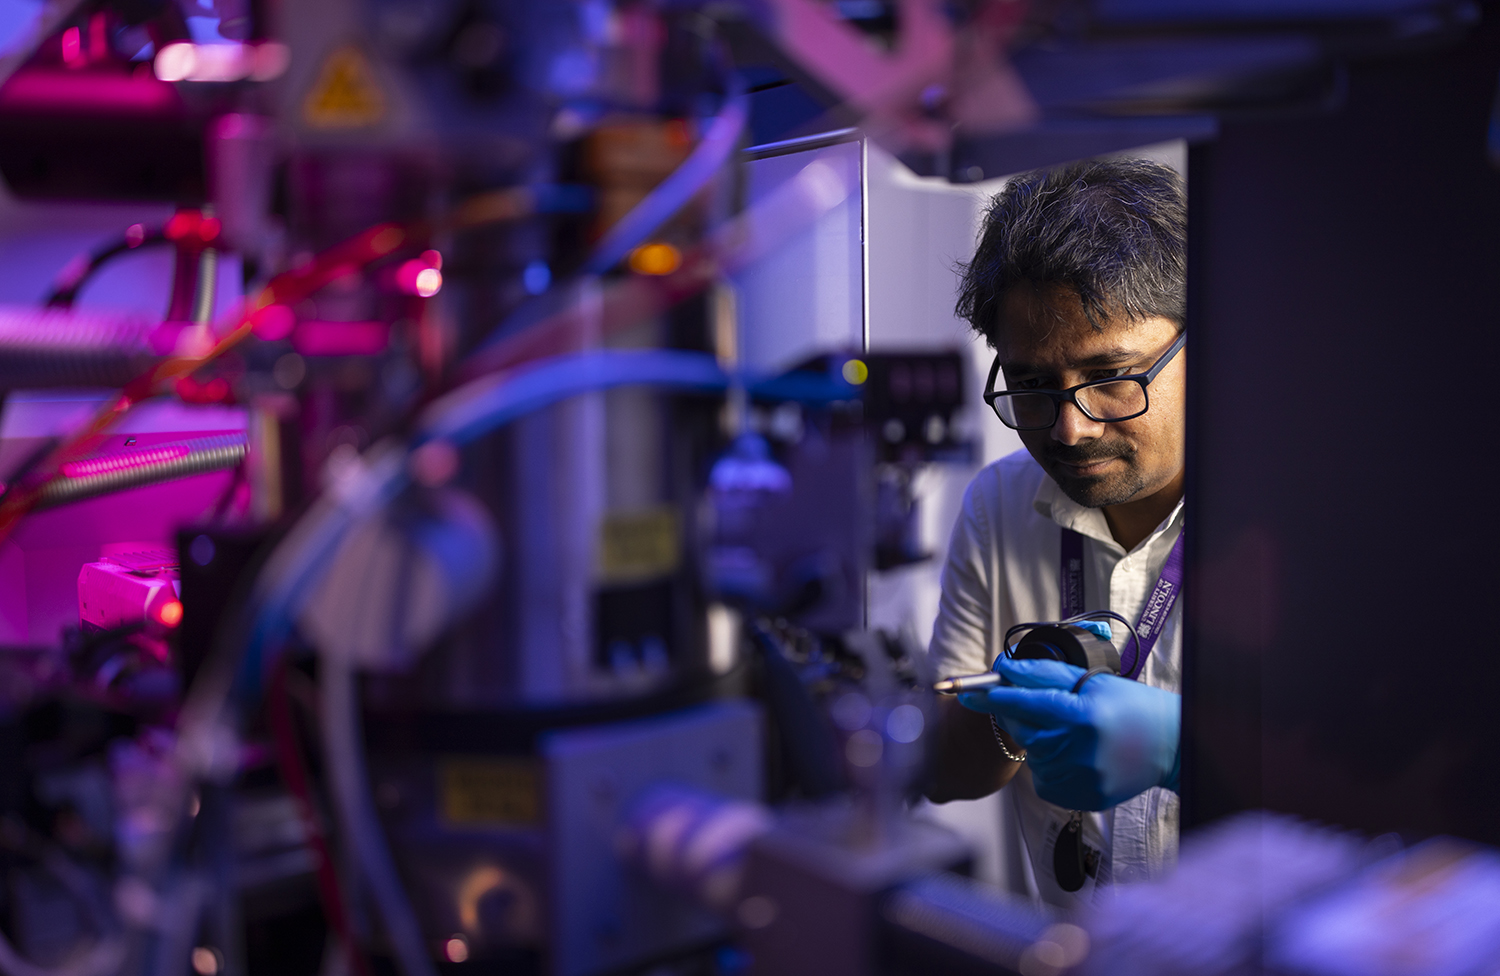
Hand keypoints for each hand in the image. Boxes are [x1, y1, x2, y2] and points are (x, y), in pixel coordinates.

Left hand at [958, 657, 1179, 810]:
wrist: (1172, 746)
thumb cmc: (1132, 707)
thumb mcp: (1091, 681)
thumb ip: (1044, 674)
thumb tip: (1003, 667)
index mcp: (1079, 715)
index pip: (1022, 703)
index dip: (993, 695)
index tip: (968, 690)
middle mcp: (1075, 750)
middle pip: (1021, 728)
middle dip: (1018, 713)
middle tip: (1042, 705)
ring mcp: (1076, 779)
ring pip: (1030, 754)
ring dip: (1039, 739)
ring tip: (1074, 732)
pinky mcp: (1078, 798)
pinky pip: (1042, 778)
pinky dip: (1049, 764)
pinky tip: (1076, 754)